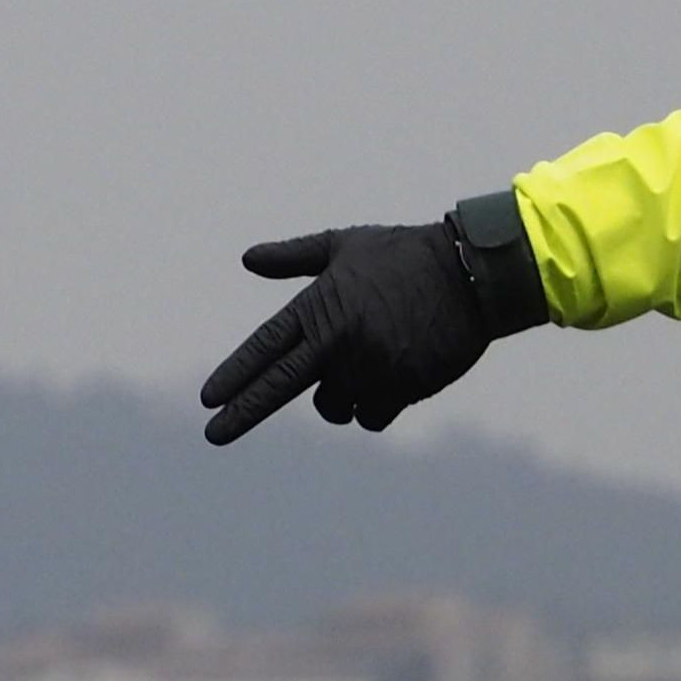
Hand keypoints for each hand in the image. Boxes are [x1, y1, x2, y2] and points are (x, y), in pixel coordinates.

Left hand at [199, 221, 497, 443]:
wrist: (473, 274)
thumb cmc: (405, 255)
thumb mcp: (346, 246)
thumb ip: (294, 258)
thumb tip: (246, 259)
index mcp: (320, 306)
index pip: (266, 346)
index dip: (236, 374)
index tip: (207, 400)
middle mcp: (338, 341)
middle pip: (279, 387)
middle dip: (242, 413)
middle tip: (213, 435)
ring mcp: (369, 368)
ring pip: (334, 407)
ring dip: (343, 395)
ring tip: (373, 359)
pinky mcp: (400, 389)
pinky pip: (371, 417)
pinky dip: (377, 404)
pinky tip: (397, 375)